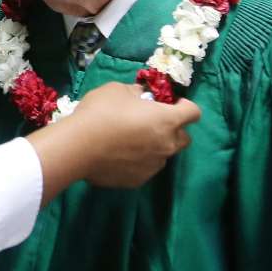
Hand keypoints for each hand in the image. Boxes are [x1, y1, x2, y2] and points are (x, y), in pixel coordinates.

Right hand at [73, 82, 198, 186]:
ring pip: (163, 154)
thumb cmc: (100, 112)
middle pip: (184, 138)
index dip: (185, 106)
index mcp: (167, 120)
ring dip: (155, 146)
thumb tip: (140, 97)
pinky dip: (138, 161)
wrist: (78, 147)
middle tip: (152, 123)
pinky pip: (145, 168)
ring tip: (130, 142)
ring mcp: (154, 165)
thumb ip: (136, 93)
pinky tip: (118, 156)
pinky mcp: (138, 180)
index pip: (193, 112)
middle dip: (174, 129)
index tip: (170, 103)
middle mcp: (167, 145)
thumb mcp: (117, 90)